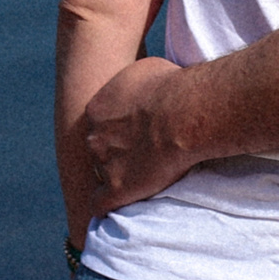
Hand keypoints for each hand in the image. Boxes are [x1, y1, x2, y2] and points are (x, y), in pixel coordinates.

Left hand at [77, 55, 195, 218]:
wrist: (184, 113)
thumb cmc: (173, 86)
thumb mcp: (146, 70)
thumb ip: (134, 84)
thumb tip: (140, 84)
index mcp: (97, 108)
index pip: (100, 123)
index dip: (119, 129)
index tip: (137, 133)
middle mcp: (94, 136)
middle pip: (99, 149)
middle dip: (116, 153)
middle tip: (141, 155)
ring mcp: (103, 164)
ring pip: (102, 175)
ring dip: (117, 178)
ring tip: (140, 180)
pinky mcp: (116, 190)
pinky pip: (100, 205)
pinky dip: (108, 207)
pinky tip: (117, 209)